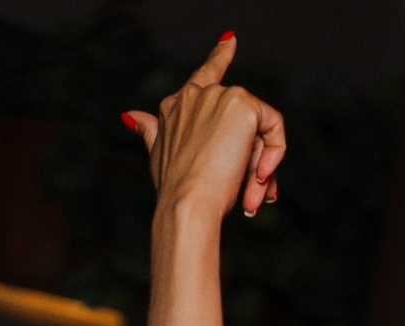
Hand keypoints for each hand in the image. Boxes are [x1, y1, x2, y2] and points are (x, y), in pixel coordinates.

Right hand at [123, 34, 284, 221]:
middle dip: (250, 161)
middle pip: (241, 122)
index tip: (230, 41)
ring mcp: (219, 96)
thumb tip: (130, 117)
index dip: (219, 56)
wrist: (186, 205)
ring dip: (259, 167)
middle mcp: (197, 94)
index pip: (204, 76)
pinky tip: (261, 178)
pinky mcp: (242, 105)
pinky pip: (274, 128)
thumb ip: (149, 132)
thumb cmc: (174, 192)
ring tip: (251, 197)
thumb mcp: (158, 157)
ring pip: (258, 130)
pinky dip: (274, 155)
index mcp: (177, 105)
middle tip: (250, 197)